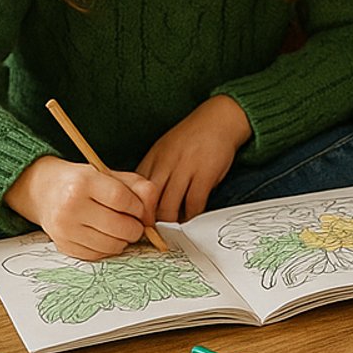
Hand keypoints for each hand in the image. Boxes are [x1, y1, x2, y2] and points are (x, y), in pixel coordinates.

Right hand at [5, 156, 160, 259]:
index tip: (140, 210)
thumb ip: (138, 189)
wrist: (45, 190)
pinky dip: (108, 248)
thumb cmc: (84, 181)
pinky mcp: (63, 245)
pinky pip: (97, 255)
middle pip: (118, 226)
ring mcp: (64, 228)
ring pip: (110, 245)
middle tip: (135, 224)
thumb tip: (150, 218)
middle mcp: (70, 206)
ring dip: (123, 241)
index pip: (121, 199)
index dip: (138, 208)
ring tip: (121, 229)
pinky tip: (106, 236)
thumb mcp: (110, 174)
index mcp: (83, 182)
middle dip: (135, 228)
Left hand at [138, 95, 251, 221]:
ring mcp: (185, 169)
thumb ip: (153, 172)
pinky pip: (193, 204)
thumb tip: (143, 200)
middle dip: (150, 222)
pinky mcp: (204, 174)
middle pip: (148, 203)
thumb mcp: (164, 150)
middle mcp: (165, 164)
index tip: (138, 222)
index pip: (134, 191)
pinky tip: (191, 216)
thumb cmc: (191, 138)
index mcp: (152, 158)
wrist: (218, 119)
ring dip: (170, 223)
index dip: (134, 210)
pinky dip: (191, 216)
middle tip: (154, 233)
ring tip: (173, 227)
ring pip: (168, 208)